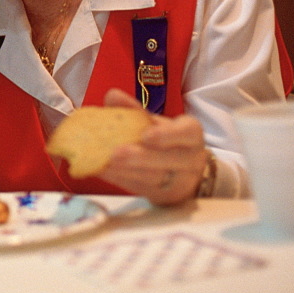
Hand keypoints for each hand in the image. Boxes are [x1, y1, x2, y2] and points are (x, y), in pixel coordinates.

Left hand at [97, 88, 208, 205]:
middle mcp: (191, 158)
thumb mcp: (153, 122)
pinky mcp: (166, 197)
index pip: (186, 133)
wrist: (182, 171)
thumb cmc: (164, 140)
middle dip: (139, 157)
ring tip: (102, 162)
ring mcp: (181, 181)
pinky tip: (102, 170)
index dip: (166, 135)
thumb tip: (112, 96)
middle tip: (114, 154)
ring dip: (125, 171)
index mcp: (191, 133)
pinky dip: (120, 179)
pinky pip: (142, 188)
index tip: (145, 135)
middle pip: (168, 160)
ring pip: (153, 178)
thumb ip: (133, 109)